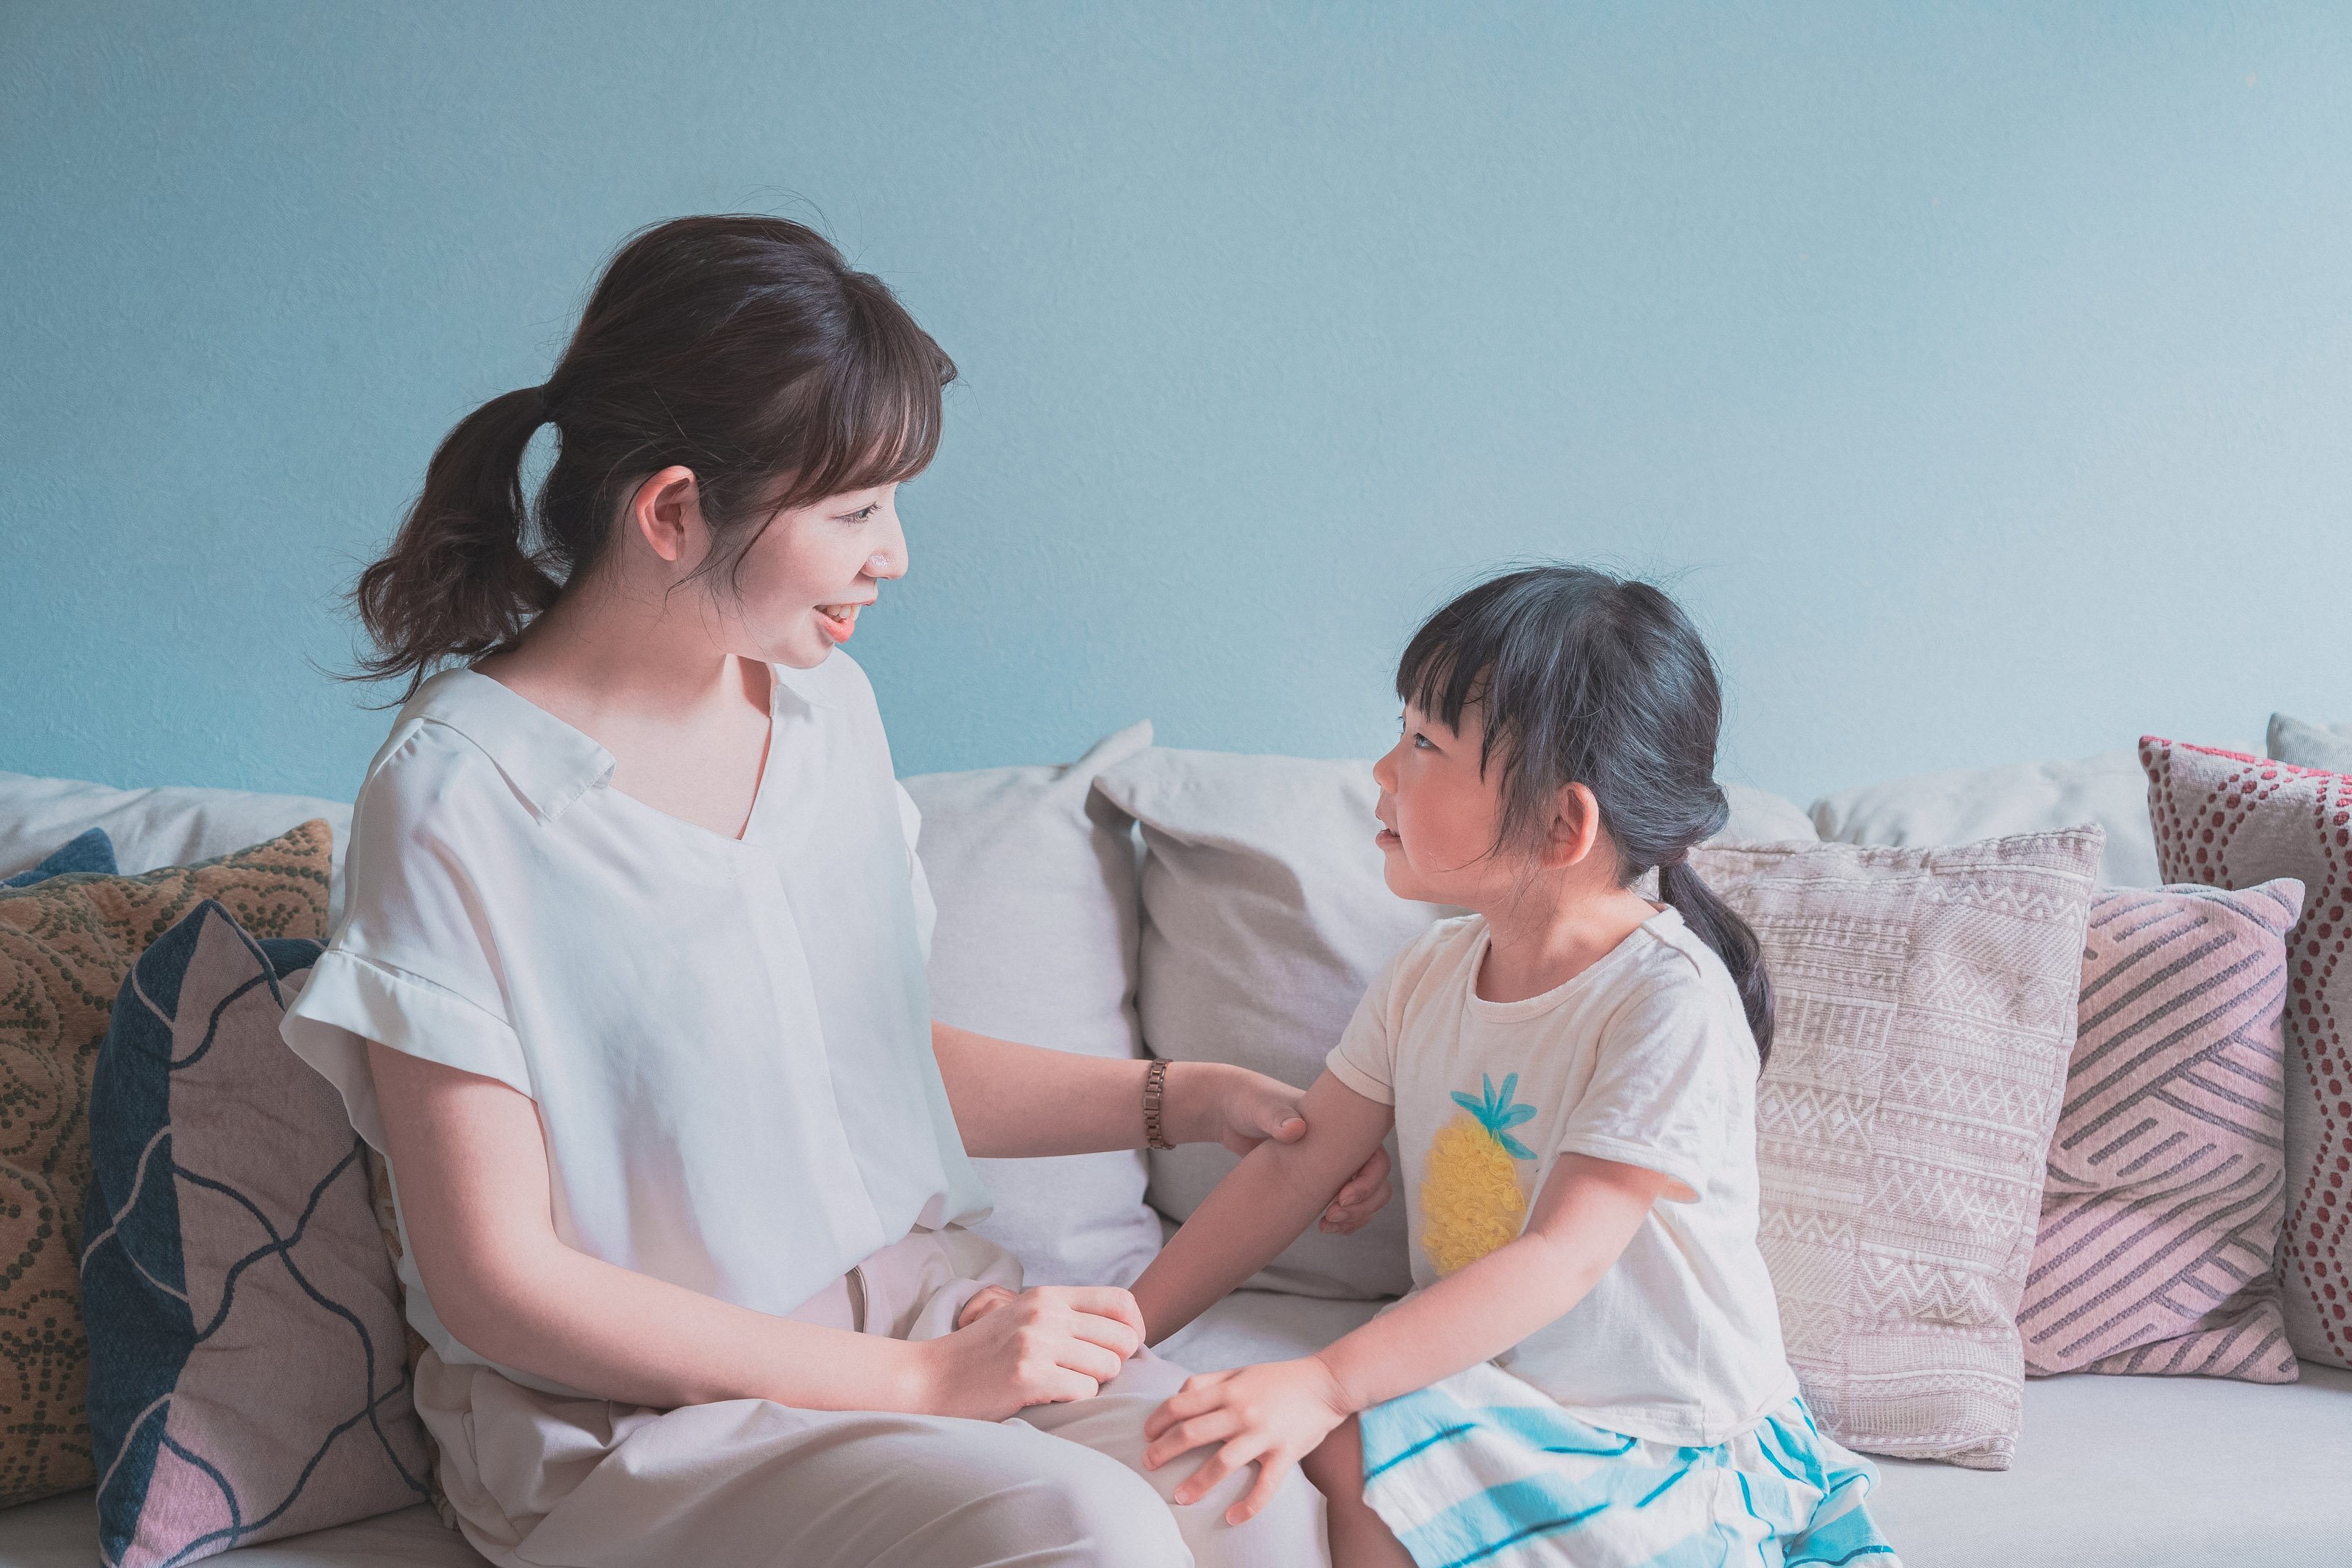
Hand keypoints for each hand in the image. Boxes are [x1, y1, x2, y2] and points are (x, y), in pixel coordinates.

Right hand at [918, 1286, 1144, 1421]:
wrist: (931, 1379)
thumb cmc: (983, 1356)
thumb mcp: (1024, 1318)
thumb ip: (1066, 1317)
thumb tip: (1127, 1332)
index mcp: (1048, 1296)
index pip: (1121, 1302)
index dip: (1135, 1329)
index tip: (1124, 1352)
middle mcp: (1046, 1313)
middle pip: (1123, 1339)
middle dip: (1114, 1364)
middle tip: (1085, 1376)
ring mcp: (1036, 1343)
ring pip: (1108, 1368)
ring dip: (1091, 1385)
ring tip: (1060, 1386)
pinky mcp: (1028, 1376)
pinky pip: (1084, 1392)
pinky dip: (1072, 1402)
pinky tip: (1046, 1398)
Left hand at [1141, 1356, 1351, 1524]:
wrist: (1326, 1383)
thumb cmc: (1280, 1378)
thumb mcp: (1240, 1371)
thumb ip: (1208, 1382)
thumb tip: (1178, 1397)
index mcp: (1229, 1390)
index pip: (1181, 1404)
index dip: (1158, 1420)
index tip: (1146, 1434)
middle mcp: (1242, 1411)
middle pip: (1192, 1433)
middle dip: (1164, 1451)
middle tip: (1148, 1464)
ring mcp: (1263, 1434)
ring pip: (1222, 1463)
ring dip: (1197, 1483)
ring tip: (1179, 1497)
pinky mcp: (1285, 1454)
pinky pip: (1264, 1486)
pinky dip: (1248, 1506)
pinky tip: (1232, 1517)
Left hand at [1186, 1064, 1393, 1232]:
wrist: (1229, 1111)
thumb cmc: (1249, 1100)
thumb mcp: (1261, 1107)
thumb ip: (1276, 1116)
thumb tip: (1297, 1130)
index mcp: (1339, 1122)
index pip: (1375, 1152)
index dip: (1369, 1180)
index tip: (1342, 1199)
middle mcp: (1341, 1142)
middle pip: (1375, 1177)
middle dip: (1364, 1204)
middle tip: (1332, 1216)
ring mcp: (1329, 1162)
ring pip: (1363, 1193)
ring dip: (1356, 1215)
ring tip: (1327, 1225)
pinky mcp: (1314, 1178)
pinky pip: (1342, 1202)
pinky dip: (1343, 1218)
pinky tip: (1325, 1227)